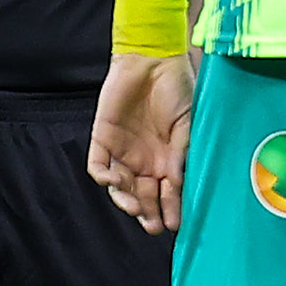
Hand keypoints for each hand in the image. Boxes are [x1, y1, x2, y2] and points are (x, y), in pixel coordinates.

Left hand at [88, 51, 195, 234]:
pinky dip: (104, 178)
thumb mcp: (187, 126)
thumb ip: (181, 156)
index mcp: (170, 159)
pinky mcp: (102, 139)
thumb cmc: (177, 90)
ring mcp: (124, 151)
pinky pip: (98, 166)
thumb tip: (179, 185)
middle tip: (152, 225)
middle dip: (148, 213)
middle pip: (144, 196)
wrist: (151, 60)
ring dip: (127, 200)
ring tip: (134, 206)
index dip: (171, 209)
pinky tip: (114, 181)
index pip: (169, 193)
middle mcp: (146, 160)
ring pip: (121, 188)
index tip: (175, 224)